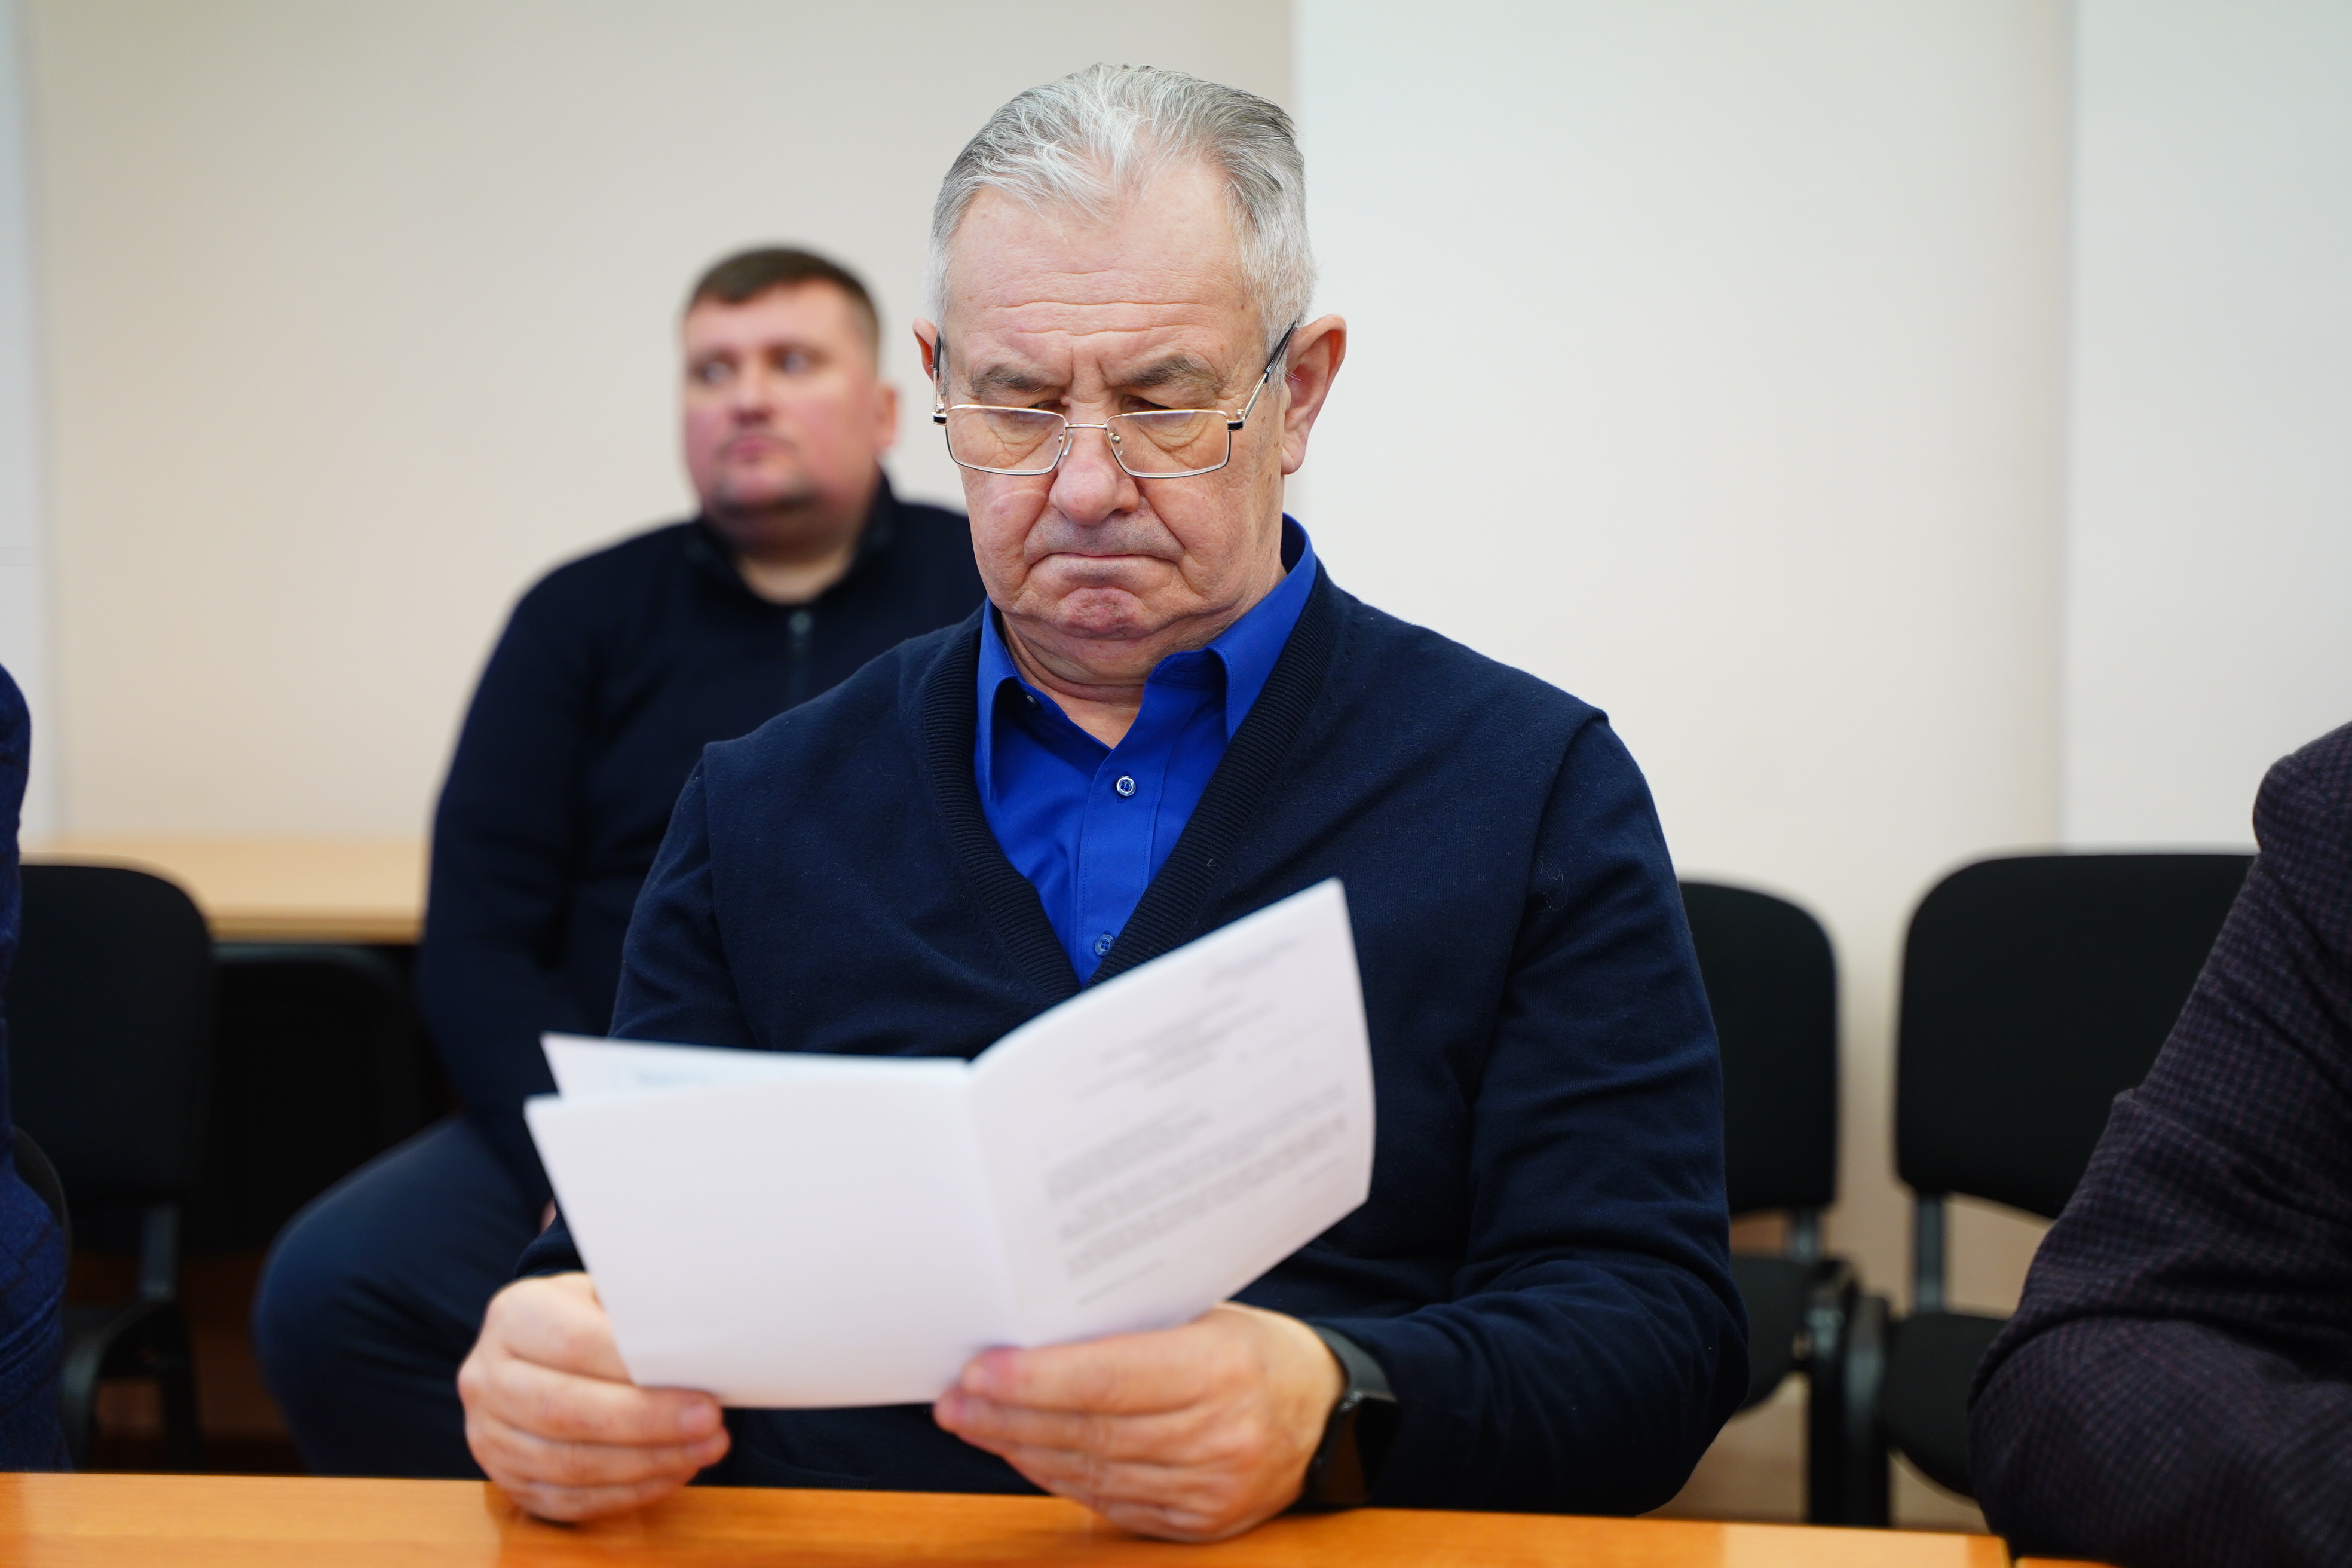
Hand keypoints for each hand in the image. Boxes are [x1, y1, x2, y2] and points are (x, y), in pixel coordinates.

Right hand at [459, 1272, 729, 1520]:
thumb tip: (696, 1335)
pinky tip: (673, 1473)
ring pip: (569, 1463)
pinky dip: (628, 1492)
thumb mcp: (603, 1293)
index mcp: (513, 1317)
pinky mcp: (508, 1481)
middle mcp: (487, 1378)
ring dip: (647, 1463)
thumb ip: (637, 1312)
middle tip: (710, 1422)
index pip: (573, 1345)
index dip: (635, 1367)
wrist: (535, 1349)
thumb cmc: (585, 1316)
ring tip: (704, 1449)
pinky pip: (570, 1499)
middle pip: (567, 1410)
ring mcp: (490, 1436)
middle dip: (647, 1422)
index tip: (697, 1381)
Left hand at [932, 1302, 1343, 1541]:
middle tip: (955, 1398)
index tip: (978, 1371)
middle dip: (1010, 1416)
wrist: (1327, 1410)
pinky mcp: (1200, 1523)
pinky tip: (1023, 1452)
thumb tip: (1035, 1332)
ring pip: (1093, 1470)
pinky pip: (1110, 1501)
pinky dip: (1059, 1477)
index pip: (1110, 1377)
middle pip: (1091, 1429)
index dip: (1037, 1379)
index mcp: (1222, 1367)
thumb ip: (1133, 1327)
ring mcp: (1211, 1487)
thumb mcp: (1206, 1316)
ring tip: (973, 1422)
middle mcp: (1219, 1433)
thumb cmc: (1254, 1347)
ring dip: (1021, 1448)